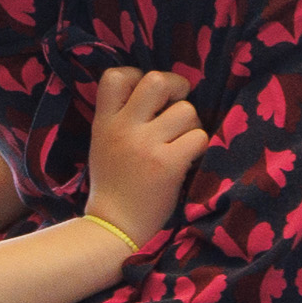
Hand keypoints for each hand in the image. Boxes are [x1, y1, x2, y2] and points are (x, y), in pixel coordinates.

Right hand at [81, 68, 210, 242]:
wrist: (113, 226)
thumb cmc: (114, 185)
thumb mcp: (102, 143)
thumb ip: (120, 117)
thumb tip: (158, 92)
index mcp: (104, 122)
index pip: (116, 75)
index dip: (138, 76)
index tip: (148, 97)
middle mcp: (123, 128)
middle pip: (157, 80)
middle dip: (176, 88)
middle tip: (178, 105)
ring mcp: (146, 146)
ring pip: (186, 111)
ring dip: (191, 126)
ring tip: (180, 143)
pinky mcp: (168, 164)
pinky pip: (199, 138)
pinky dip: (199, 147)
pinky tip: (187, 160)